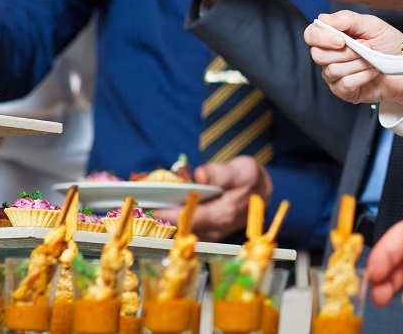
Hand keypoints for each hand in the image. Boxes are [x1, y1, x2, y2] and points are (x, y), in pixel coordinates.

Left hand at [151, 156, 271, 241]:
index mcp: (223, 214)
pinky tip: (159, 211)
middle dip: (159, 218)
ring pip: (181, 231)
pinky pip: (186, 230)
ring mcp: (211, 233)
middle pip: (181, 228)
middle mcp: (216, 229)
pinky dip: (172, 222)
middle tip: (139, 206)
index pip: (190, 217)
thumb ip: (221, 172)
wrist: (263, 192)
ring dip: (163, 222)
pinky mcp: (208, 232)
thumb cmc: (251, 179)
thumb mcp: (243, 169)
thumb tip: (200, 175)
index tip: (149, 204)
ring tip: (144, 208)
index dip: (167, 212)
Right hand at [305, 12, 402, 106]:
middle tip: (365, 49)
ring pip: (333, 70)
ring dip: (359, 64)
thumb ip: (347, 19)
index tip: (341, 40)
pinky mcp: (344, 91)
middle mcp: (329, 56)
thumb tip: (324, 19)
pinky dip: (363, 76)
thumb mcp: (372, 25)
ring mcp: (334, 75)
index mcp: (333, 36)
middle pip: (318, 55)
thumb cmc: (388, 44)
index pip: (311, 35)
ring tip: (372, 60)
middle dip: (347, 52)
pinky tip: (372, 72)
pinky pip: (345, 84)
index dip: (322, 38)